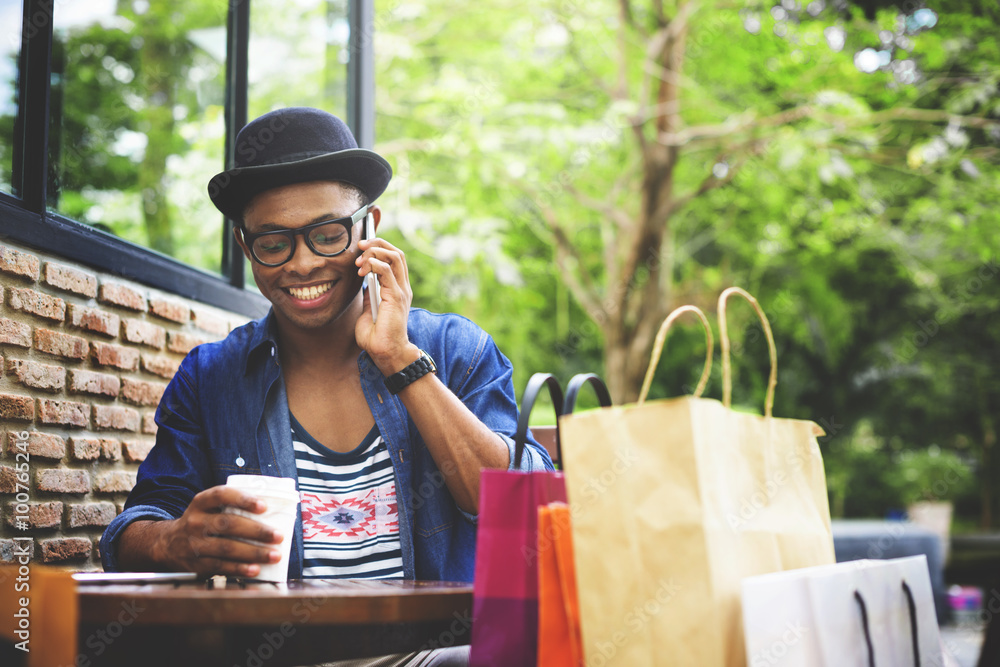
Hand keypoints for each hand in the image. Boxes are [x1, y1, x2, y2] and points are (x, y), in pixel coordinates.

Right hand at [152, 486, 282, 576]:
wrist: (168, 543)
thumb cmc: (203, 521)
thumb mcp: (209, 508)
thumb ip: (232, 506)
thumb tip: (273, 510)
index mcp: (201, 502)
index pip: (221, 495)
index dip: (243, 499)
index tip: (264, 506)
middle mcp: (196, 521)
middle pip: (228, 524)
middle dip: (256, 530)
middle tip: (278, 535)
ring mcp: (194, 543)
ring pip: (226, 548)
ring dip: (254, 552)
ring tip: (274, 555)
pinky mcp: (196, 563)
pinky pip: (221, 566)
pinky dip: (240, 569)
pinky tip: (256, 569)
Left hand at [355, 237, 416, 373]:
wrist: (386, 353)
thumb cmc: (377, 337)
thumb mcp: (369, 310)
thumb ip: (369, 296)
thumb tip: (363, 283)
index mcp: (398, 289)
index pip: (394, 258)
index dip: (379, 248)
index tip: (361, 249)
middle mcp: (402, 287)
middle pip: (396, 253)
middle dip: (377, 244)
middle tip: (359, 246)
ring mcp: (401, 291)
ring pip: (394, 257)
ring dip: (374, 252)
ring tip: (359, 260)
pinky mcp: (396, 297)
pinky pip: (387, 271)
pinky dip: (374, 264)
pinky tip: (363, 270)